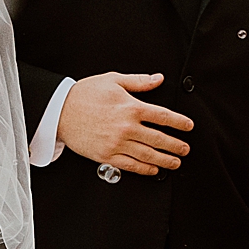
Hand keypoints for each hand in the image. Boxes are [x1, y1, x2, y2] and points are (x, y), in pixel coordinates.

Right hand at [56, 72, 191, 174]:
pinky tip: (153, 170)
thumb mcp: (113, 80)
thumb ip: (139, 81)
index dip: (180, 123)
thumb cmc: (84, 94)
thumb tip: (158, 79)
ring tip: (175, 163)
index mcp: (131, 107)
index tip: (188, 127)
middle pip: (160, 139)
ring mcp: (117, 143)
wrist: (60, 111)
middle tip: (185, 149)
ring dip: (165, 160)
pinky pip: (130, 165)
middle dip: (176, 146)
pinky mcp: (106, 155)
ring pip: (148, 155)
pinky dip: (144, 169)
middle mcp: (127, 127)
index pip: (164, 116)